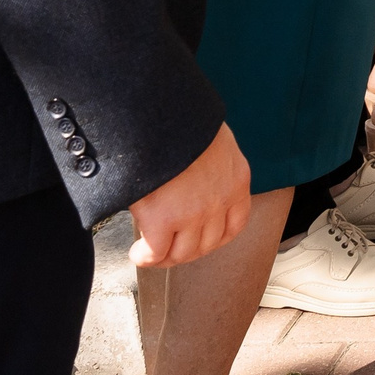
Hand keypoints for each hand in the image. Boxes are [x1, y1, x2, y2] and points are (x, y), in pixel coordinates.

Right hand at [127, 123, 251, 268]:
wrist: (163, 117)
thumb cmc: (184, 123)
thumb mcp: (214, 142)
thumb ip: (213, 165)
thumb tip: (195, 178)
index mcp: (236, 181)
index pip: (235, 224)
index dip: (216, 239)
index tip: (200, 241)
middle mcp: (219, 201)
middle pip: (207, 245)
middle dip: (187, 252)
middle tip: (168, 249)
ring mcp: (193, 213)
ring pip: (183, 253)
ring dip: (165, 257)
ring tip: (150, 252)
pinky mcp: (163, 219)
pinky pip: (155, 253)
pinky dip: (145, 257)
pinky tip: (137, 252)